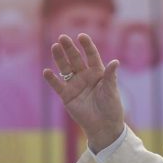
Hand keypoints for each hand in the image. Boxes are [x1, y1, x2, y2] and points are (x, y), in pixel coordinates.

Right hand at [44, 33, 124, 152]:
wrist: (103, 126)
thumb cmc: (111, 107)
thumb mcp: (111, 90)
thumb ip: (111, 76)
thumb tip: (115, 61)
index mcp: (98, 73)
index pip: (91, 55)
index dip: (87, 46)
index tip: (81, 36)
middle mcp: (85, 76)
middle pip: (76, 59)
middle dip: (69, 48)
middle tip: (62, 37)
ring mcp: (75, 85)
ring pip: (65, 68)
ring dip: (59, 58)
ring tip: (54, 47)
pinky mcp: (67, 96)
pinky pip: (57, 85)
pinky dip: (51, 79)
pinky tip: (47, 71)